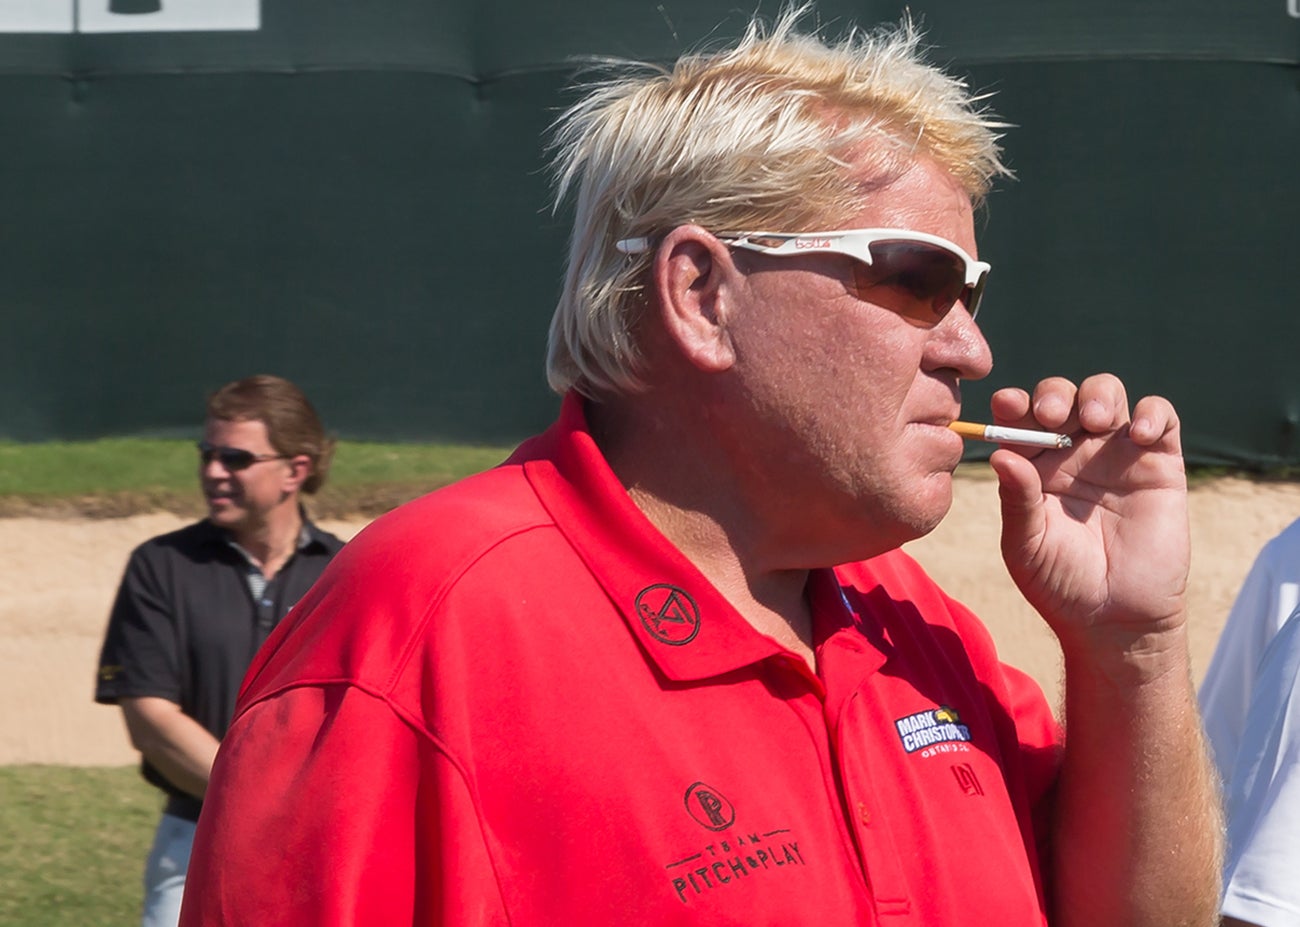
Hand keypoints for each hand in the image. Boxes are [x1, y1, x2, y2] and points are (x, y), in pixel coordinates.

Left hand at [986, 374, 1187, 657]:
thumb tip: (1000, 455)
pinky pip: (1161, 419)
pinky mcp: (1159, 464)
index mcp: (1031, 465)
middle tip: (1051, 415)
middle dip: (1054, 394)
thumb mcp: (1026, 545)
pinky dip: (1153, 414)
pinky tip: (1138, 435)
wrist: (1114, 619)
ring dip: (1098, 395)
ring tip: (1094, 421)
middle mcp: (1071, 452)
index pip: (1018, 419)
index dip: (1012, 405)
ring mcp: (1115, 454)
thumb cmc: (1059, 583)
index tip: (1006, 406)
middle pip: (1061, 396)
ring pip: (1107, 395)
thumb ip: (1017, 500)